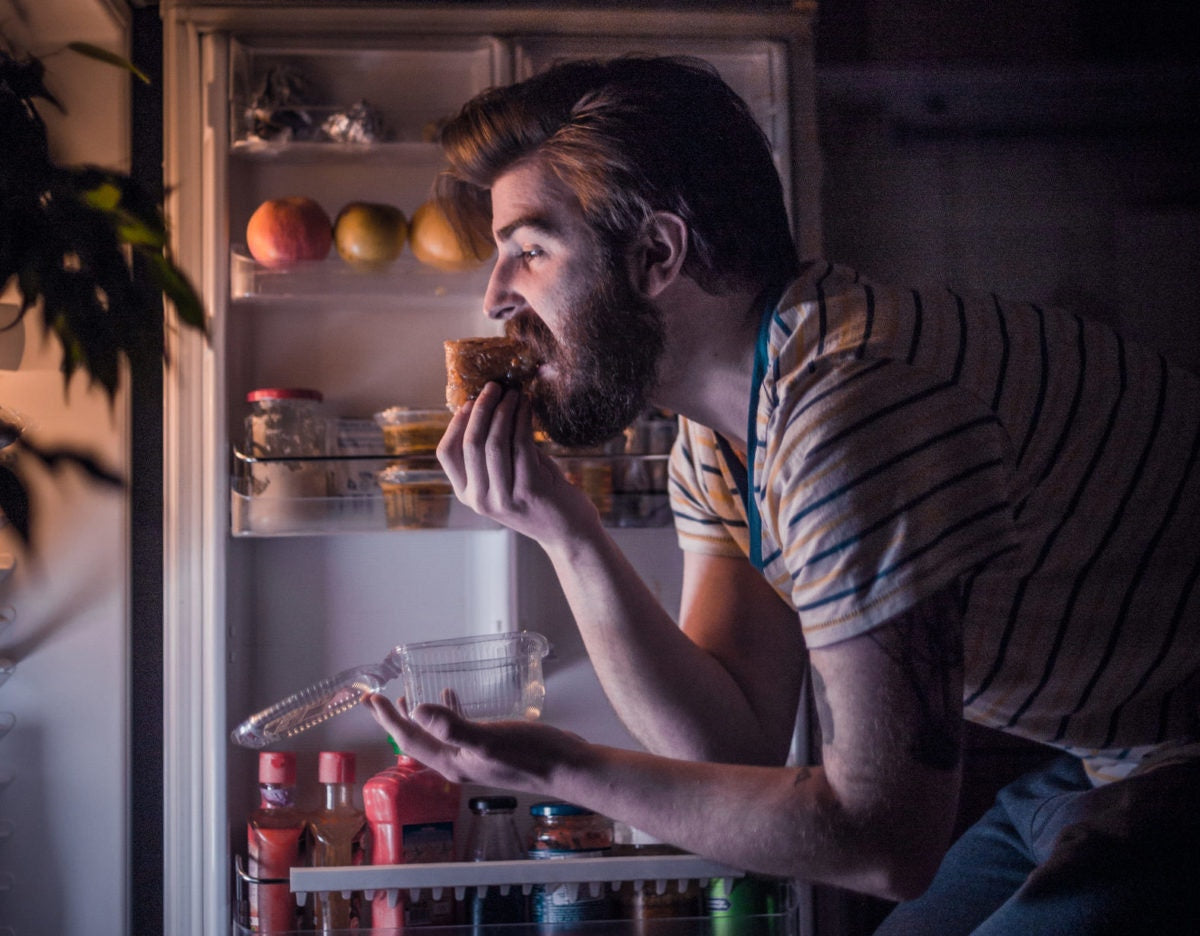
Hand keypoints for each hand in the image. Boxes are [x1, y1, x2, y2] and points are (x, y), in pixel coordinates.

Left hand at [363, 692, 588, 793]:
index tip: (371, 698)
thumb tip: (417, 710)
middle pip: (416, 740)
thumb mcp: (488, 739)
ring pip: (435, 734)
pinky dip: (449, 712)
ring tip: (407, 697)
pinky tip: (453, 697)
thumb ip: (452, 727)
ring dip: (419, 717)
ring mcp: (474, 756)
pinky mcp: (490, 746)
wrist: (566, 768)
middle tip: (377, 699)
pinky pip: (458, 728)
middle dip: (394, 720)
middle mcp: (458, 762)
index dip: (388, 719)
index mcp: (451, 762)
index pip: (408, 740)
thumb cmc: (531, 755)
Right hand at [436, 383, 598, 543]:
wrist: (568, 530)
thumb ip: (492, 450)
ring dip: (505, 410)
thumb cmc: (537, 494)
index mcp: (468, 494)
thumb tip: (486, 405)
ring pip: (495, 442)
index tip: (471, 400)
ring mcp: (503, 499)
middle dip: (483, 408)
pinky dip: (523, 420)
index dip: (457, 422)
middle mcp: (480, 500)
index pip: (447, 453)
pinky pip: (521, 445)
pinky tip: (528, 406)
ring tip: (514, 392)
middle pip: (471, 443)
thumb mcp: (505, 475)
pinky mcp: (529, 492)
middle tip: (495, 386)